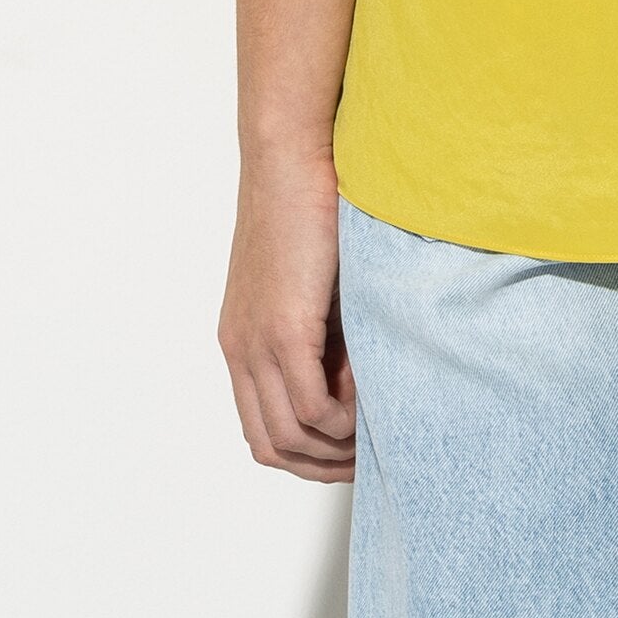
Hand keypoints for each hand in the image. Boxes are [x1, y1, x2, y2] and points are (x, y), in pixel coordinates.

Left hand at [218, 145, 356, 481]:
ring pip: (290, 437)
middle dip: (322, 464)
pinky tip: (371, 393)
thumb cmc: (311, 200)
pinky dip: (343, 418)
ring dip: (337, 445)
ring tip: (377, 422)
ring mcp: (257, 343)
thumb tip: (362, 364)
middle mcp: (240, 349)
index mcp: (241, 339)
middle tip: (370, 453)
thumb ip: (326, 325)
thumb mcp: (313, 279)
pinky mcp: (283, 329)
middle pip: (271, 448)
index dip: (307, 452)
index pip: (262, 431)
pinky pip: (311, 407)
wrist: (291, 153)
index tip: (351, 445)